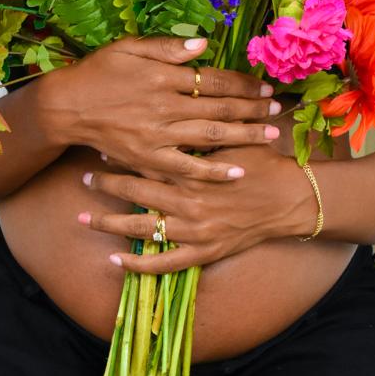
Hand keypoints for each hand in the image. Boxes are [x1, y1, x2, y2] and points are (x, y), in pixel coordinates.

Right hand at [32, 35, 280, 182]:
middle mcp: (165, 106)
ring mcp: (158, 135)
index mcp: (163, 76)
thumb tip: (202, 43)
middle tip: (277, 109)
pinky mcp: (148, 158)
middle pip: (219, 107)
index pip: (214, 79)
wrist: (66, 107)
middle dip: (252, 108)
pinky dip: (213, 170)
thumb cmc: (98, 72)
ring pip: (211, 136)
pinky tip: (237, 171)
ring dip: (244, 135)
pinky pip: (186, 167)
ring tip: (269, 134)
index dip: (243, 83)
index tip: (263, 86)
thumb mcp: (128, 47)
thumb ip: (167, 47)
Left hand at [78, 145, 316, 272]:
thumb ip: (202, 129)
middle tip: (83, 177)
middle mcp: (188, 201)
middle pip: (137, 193)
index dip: (122, 155)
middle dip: (108, 185)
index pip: (148, 161)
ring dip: (110, 223)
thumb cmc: (262, 164)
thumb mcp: (232, 139)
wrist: (291, 200)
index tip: (101, 147)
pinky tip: (115, 262)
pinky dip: (138, 265)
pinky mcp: (203, 253)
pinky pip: (164, 264)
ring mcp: (194, 231)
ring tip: (84, 218)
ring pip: (142, 228)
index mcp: (193, 170)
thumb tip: (176, 110)